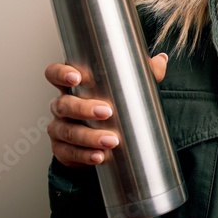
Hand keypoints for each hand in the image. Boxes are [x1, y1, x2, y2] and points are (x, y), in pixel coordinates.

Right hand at [45, 54, 168, 167]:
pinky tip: (99, 157)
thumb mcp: (129, 87)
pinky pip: (68, 153)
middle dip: (83, 108)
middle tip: (107, 112)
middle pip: (63, 104)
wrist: (105, 139)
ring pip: (66, 131)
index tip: (77, 78)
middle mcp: (61, 106)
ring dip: (88, 137)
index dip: (61, 74)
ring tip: (111, 141)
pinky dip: (84, 156)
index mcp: (72, 85)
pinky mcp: (62, 150)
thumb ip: (144, 73)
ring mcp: (60, 128)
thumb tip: (161, 60)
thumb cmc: (113, 105)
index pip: (55, 73)